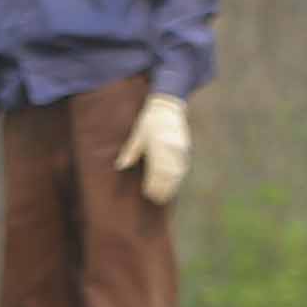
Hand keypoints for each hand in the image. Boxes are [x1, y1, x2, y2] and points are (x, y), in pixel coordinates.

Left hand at [120, 92, 191, 207]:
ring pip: (177, 173)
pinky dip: (178, 178)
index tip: (147, 193)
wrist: (168, 107)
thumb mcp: (138, 134)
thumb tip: (120, 166)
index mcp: (156, 144)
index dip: (153, 184)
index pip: (156, 170)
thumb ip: (130, 151)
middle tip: (156, 199)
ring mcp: (180, 149)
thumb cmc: (149, 120)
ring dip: (171, 186)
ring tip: (164, 197)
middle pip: (168, 174)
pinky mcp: (185, 149)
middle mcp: (170, 148)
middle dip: (162, 188)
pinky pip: (183, 167)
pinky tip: (173, 185)